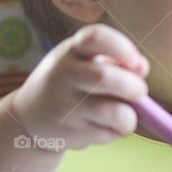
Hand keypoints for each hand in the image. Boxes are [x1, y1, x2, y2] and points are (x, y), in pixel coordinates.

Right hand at [8, 23, 149, 152]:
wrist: (28, 118)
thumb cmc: (69, 82)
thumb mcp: (84, 62)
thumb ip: (116, 61)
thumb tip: (142, 68)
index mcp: (72, 50)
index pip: (95, 38)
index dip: (121, 47)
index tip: (135, 61)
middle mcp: (64, 75)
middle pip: (103, 77)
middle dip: (133, 86)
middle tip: (140, 92)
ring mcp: (66, 106)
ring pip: (113, 112)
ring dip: (129, 116)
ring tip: (125, 115)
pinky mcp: (70, 134)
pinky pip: (108, 134)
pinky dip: (115, 131)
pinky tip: (102, 125)